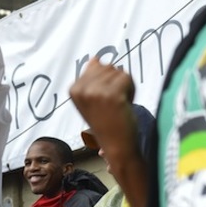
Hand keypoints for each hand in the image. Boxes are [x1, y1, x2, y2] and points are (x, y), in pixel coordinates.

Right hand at [69, 57, 148, 206]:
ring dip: (125, 87)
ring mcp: (96, 92)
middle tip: (114, 103)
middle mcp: (81, 89)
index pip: (96, 65)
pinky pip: (127, 78)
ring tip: (119, 105)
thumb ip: (92, 78)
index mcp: (73, 89)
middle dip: (116, 82)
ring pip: (119, 71)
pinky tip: (126, 104)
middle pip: (108, 66)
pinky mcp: (112, 95)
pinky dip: (132, 90)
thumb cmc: (108, 123)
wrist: (117, 147)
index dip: (105, 80)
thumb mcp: (92, 99)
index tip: (105, 100)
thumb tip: (95, 59)